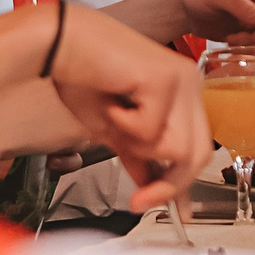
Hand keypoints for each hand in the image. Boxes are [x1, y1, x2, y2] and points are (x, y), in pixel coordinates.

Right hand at [42, 6, 211, 212]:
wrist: (57, 43)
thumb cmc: (81, 75)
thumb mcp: (114, 129)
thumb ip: (138, 157)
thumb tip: (151, 187)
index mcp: (182, 93)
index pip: (196, 148)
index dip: (180, 184)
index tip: (173, 211)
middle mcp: (189, 83)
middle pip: (197, 154)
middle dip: (167, 185)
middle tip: (139, 200)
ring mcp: (181, 79)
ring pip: (177, 147)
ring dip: (138, 147)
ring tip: (114, 121)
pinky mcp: (164, 79)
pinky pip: (151, 131)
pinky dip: (124, 127)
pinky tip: (111, 103)